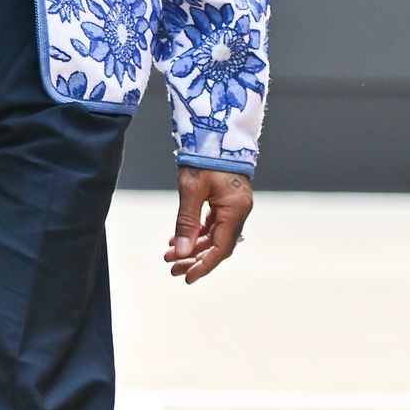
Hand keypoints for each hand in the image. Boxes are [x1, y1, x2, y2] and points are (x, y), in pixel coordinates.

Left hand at [164, 166, 252, 282]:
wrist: (216, 131)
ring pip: (214, 235)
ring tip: (170, 255)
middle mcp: (239, 211)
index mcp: (236, 209)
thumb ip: (186, 221)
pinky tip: (179, 239)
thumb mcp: (191, 189)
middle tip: (172, 269)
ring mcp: (234, 205)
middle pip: (218, 245)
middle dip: (195, 258)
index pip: (221, 248)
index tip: (186, 277)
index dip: (204, 265)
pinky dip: (197, 232)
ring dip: (193, 246)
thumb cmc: (204, 156)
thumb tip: (181, 252)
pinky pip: (213, 224)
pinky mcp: (227, 200)